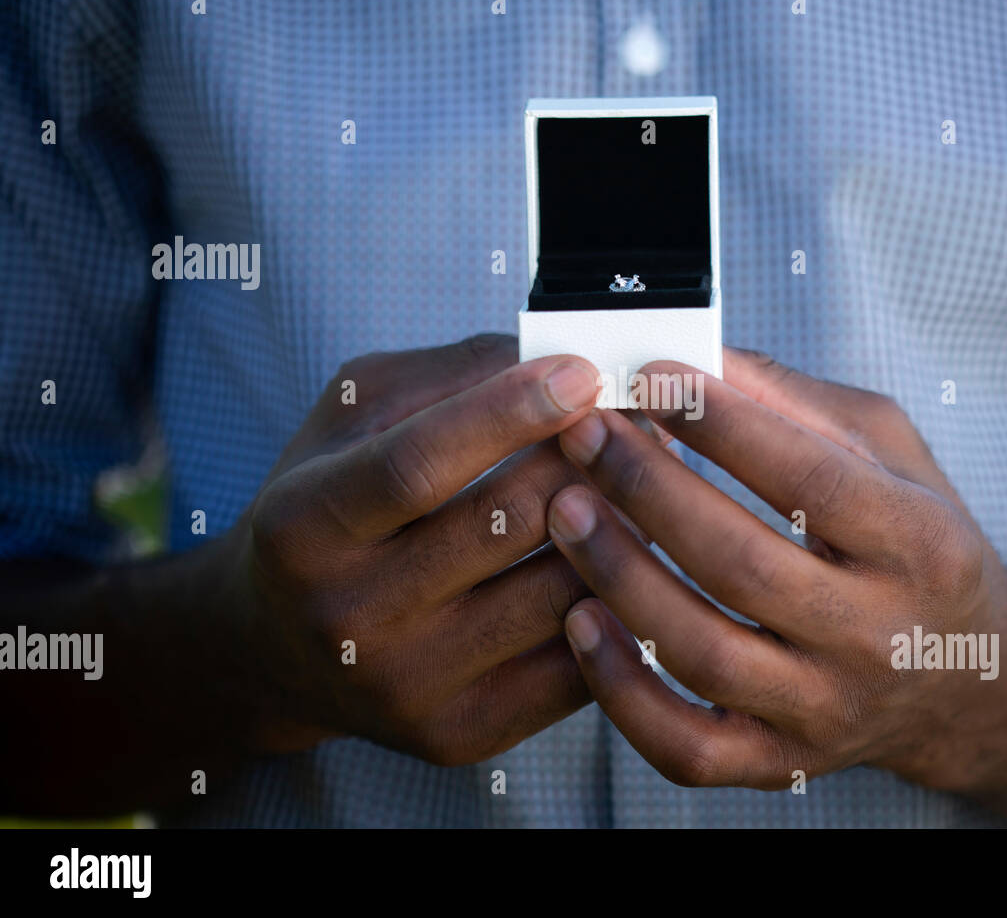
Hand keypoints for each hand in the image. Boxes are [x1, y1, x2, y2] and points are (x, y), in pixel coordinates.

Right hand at [221, 334, 605, 763]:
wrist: (279, 646)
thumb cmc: (331, 505)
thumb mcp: (353, 419)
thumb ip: (446, 376)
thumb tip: (558, 354)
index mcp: (304, 525)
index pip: (417, 465)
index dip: (508, 412)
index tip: (585, 369)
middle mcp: (346, 616)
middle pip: (504, 526)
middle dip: (588, 460)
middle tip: (637, 420)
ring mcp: (405, 686)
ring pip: (556, 597)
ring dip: (622, 529)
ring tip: (645, 485)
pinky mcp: (458, 735)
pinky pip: (575, 666)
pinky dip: (616, 605)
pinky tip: (626, 560)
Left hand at [545, 347, 1004, 789]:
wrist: (962, 675)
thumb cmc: (914, 540)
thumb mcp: (891, 453)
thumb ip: (799, 404)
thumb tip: (697, 359)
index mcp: (923, 545)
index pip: (811, 479)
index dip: (722, 423)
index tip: (650, 373)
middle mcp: (882, 637)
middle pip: (743, 565)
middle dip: (648, 489)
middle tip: (585, 433)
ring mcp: (829, 709)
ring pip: (705, 654)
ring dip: (619, 575)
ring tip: (566, 509)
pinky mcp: (782, 761)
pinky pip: (686, 747)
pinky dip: (621, 689)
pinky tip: (579, 620)